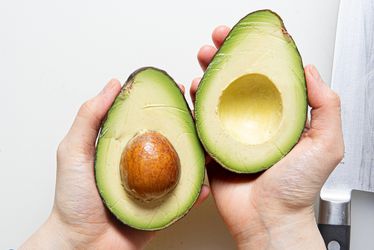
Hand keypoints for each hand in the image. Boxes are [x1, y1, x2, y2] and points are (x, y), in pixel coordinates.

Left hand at [21, 80, 208, 248]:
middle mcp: (144, 164)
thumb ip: (90, 117)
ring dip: (200, 158)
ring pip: (185, 168)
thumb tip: (113, 85)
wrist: (81, 244)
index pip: (150, 120)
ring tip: (209, 148)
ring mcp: (156, 187)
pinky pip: (185, 198)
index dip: (165, 104)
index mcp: (126, 147)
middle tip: (202, 116)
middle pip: (173, 140)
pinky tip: (202, 185)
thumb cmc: (73, 199)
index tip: (179, 90)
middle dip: (190, 127)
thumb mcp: (73, 150)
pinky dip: (196, 192)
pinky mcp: (164, 209)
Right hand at [191, 26, 343, 249]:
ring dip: (208, 73)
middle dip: (226, 57)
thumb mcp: (326, 144)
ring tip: (202, 59)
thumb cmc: (297, 189)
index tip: (247, 37)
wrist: (268, 220)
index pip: (266, 76)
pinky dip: (194, 102)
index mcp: (279, 117)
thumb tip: (309, 70)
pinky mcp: (213, 147)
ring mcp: (232, 134)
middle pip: (237, 81)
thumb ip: (325, 105)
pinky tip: (192, 89)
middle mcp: (254, 122)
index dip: (255, 53)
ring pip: (216, 96)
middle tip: (218, 41)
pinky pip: (200, 120)